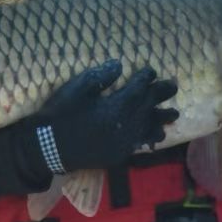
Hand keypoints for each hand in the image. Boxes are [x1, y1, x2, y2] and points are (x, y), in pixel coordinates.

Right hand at [28, 60, 178, 174]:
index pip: (137, 90)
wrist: (46, 147)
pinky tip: (155, 136)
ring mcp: (121, 144)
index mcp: (115, 108)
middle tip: (173, 86)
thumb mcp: (76, 89)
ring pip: (148, 129)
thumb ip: (100, 77)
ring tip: (174, 115)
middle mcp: (124, 127)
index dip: (146, 79)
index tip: (151, 70)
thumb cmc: (59, 114)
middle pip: (147, 108)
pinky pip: (138, 145)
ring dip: (160, 120)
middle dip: (160, 96)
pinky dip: (148, 138)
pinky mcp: (116, 156)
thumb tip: (119, 65)